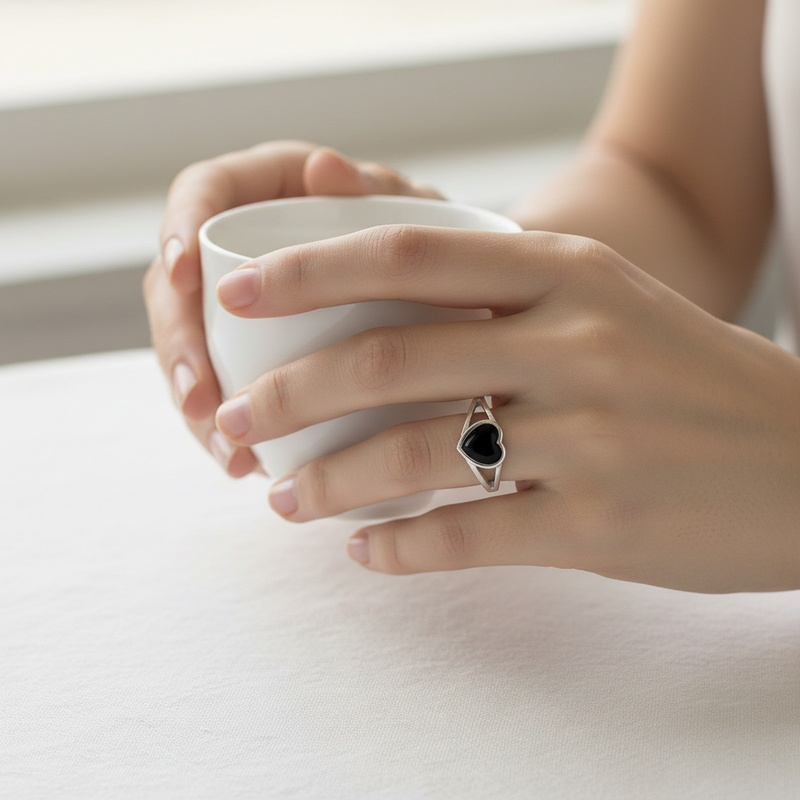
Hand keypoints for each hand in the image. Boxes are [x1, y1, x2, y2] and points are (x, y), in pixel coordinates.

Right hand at [142, 141, 441, 475]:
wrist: (458, 306)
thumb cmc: (437, 250)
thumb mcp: (416, 216)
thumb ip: (374, 192)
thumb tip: (322, 166)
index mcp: (273, 194)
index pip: (200, 194)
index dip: (178, 230)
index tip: (183, 276)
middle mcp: (247, 251)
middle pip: (179, 288)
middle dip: (178, 346)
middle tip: (199, 397)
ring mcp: (248, 312)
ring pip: (194, 350)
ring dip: (197, 405)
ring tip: (226, 450)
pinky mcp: (257, 361)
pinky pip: (227, 390)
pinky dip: (229, 430)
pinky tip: (242, 464)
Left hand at [213, 226, 799, 591]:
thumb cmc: (689, 376)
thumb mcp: (607, 302)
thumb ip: (506, 296)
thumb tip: (387, 314)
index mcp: (568, 272)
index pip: (408, 255)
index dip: (310, 271)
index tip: (238, 294)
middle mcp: (574, 342)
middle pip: (389, 358)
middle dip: (290, 393)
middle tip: (234, 421)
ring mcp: (590, 435)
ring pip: (417, 456)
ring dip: (330, 482)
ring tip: (283, 499)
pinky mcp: (600, 522)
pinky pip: (469, 536)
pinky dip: (401, 549)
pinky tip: (364, 552)